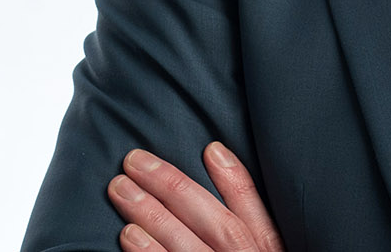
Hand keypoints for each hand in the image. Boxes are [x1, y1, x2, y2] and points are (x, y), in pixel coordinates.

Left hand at [107, 143, 284, 251]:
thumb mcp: (269, 249)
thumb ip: (253, 220)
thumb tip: (220, 164)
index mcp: (267, 251)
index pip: (252, 211)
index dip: (233, 179)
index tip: (209, 148)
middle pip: (214, 223)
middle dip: (173, 189)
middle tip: (135, 162)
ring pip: (185, 246)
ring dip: (152, 216)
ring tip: (121, 189)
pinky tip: (128, 235)